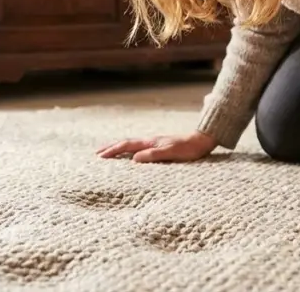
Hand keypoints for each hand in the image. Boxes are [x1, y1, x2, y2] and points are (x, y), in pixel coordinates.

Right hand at [96, 131, 217, 162]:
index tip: (100, 156)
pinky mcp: (160, 146)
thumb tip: (134, 159)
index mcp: (150, 143)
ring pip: (132, 144)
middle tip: (97, 153)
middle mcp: (150, 141)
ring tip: (109, 151)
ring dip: (118, 147)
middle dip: (111, 147)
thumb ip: (153, 155)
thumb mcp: (171, 153)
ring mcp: (155, 143)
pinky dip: (129, 149)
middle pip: (126, 142)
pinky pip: (139, 147)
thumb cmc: (188, 149)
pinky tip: (131, 153)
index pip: (126, 145)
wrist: (202, 140)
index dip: (113, 151)